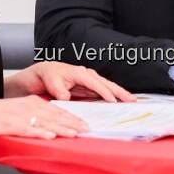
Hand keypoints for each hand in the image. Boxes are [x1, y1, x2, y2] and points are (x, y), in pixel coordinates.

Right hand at [0, 94, 89, 140]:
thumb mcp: (20, 112)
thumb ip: (36, 117)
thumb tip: (51, 127)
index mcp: (32, 102)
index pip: (57, 110)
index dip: (72, 117)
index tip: (85, 124)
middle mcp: (28, 107)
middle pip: (54, 115)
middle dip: (72, 123)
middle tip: (87, 129)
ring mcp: (18, 116)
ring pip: (44, 122)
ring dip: (61, 128)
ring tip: (75, 134)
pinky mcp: (8, 125)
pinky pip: (26, 129)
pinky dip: (39, 133)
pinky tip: (50, 137)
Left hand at [4, 61, 133, 102]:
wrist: (41, 74)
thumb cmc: (46, 75)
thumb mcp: (50, 82)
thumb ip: (58, 89)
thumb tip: (66, 97)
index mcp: (79, 73)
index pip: (94, 83)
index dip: (104, 92)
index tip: (113, 100)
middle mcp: (86, 75)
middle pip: (106, 83)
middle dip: (119, 91)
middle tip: (132, 100)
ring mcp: (88, 81)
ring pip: (107, 87)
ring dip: (119, 93)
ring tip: (131, 100)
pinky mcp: (88, 86)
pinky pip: (102, 91)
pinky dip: (112, 96)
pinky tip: (119, 101)